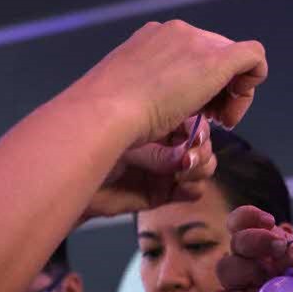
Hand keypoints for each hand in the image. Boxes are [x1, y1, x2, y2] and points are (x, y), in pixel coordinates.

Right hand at [60, 19, 267, 147]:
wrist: (107, 111)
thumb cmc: (109, 115)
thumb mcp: (130, 96)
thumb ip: (151, 91)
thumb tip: (167, 103)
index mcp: (155, 37)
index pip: (195, 53)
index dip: (202, 85)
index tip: (194, 112)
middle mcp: (178, 31)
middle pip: (218, 54)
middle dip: (220, 90)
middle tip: (212, 121)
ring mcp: (197, 42)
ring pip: (236, 60)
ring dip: (232, 94)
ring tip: (218, 122)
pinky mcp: (216, 60)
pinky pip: (254, 58)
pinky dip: (253, 82)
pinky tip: (233, 111)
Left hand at [83, 116, 218, 218]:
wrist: (79, 156)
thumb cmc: (109, 118)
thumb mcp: (153, 99)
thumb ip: (190, 109)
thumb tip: (209, 128)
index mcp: (160, 104)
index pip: (200, 110)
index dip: (209, 117)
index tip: (213, 119)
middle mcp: (162, 134)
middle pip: (204, 141)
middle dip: (202, 146)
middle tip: (191, 148)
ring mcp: (162, 163)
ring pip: (203, 167)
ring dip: (200, 167)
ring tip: (183, 167)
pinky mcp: (158, 191)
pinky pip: (192, 192)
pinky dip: (191, 187)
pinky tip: (179, 182)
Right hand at [209, 206, 292, 291]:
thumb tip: (284, 250)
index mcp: (269, 242)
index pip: (244, 222)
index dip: (248, 217)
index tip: (269, 221)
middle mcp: (254, 261)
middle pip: (234, 243)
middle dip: (252, 241)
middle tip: (278, 249)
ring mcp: (247, 286)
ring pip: (225, 270)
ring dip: (242, 269)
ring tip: (268, 278)